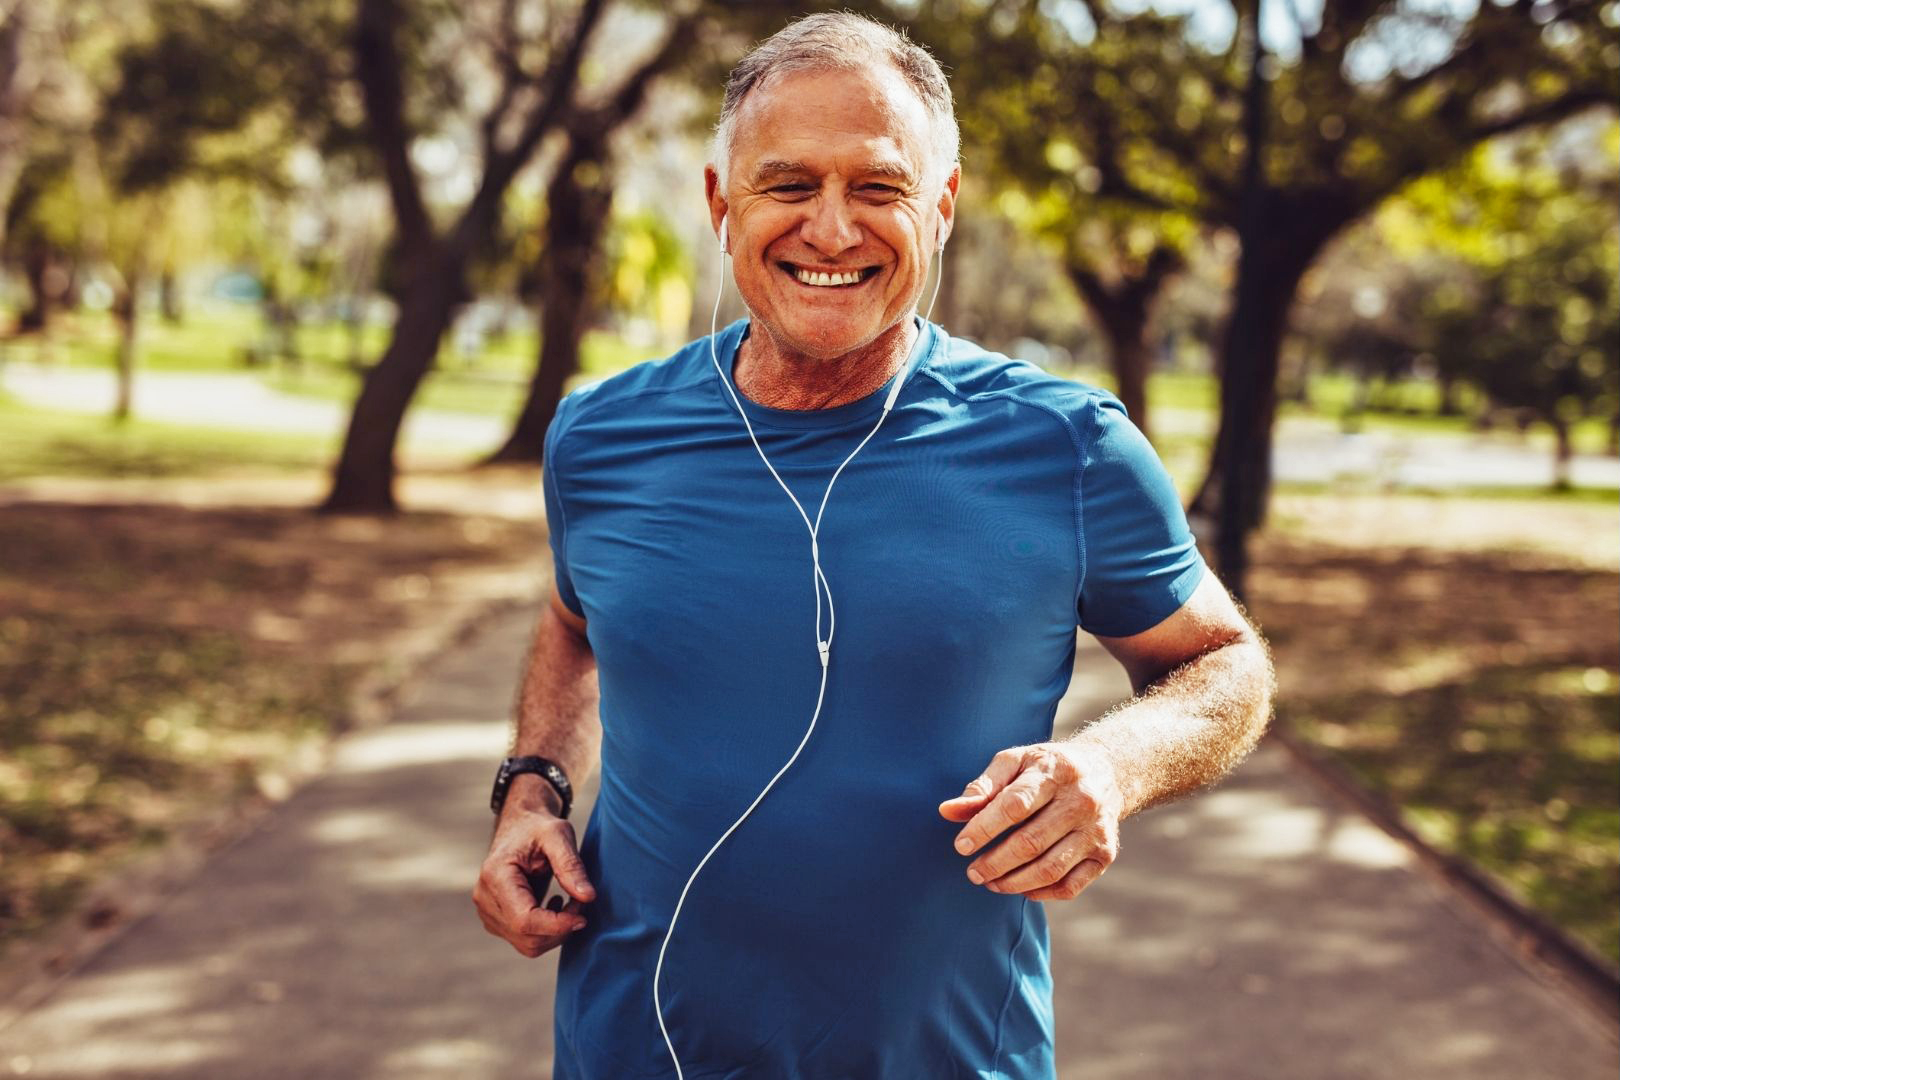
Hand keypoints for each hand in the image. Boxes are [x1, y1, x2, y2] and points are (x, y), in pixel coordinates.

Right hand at [473, 805, 596, 956]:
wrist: (520, 825)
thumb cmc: (538, 826)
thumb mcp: (558, 835)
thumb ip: (571, 865)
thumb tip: (588, 897)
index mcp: (495, 876)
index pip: (524, 920)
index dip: (557, 925)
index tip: (583, 916)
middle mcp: (485, 898)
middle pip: (527, 937)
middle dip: (561, 928)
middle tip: (581, 901)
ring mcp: (488, 912)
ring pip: (527, 945)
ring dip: (556, 931)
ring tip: (570, 901)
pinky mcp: (496, 919)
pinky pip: (525, 940)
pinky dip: (547, 931)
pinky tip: (554, 905)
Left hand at [937, 742, 1122, 901]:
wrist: (1107, 772)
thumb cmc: (1048, 768)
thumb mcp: (1015, 762)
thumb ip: (982, 787)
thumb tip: (947, 811)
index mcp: (1055, 772)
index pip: (1015, 805)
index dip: (984, 828)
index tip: (961, 845)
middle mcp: (1081, 801)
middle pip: (1031, 842)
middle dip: (995, 863)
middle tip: (973, 873)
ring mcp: (1096, 831)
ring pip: (1050, 869)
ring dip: (1013, 883)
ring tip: (990, 883)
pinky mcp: (1105, 855)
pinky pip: (1070, 886)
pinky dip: (1042, 893)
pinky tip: (1021, 888)